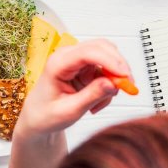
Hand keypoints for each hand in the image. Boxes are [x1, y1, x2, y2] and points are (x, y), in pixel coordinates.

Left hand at [15, 39, 131, 137]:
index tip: (124, 75)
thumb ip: (91, 96)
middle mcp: (69, 56)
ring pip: (109, 57)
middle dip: (119, 66)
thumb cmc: (46, 115)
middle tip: (128, 87)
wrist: (39, 119)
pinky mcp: (87, 66)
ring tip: (102, 102)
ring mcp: (78, 59)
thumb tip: (113, 84)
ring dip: (114, 78)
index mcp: (58, 63)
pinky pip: (108, 70)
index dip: (109, 61)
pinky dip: (110, 85)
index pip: (88, 52)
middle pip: (102, 48)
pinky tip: (98, 101)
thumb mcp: (69, 111)